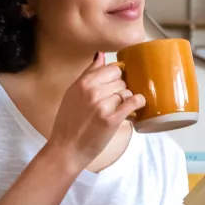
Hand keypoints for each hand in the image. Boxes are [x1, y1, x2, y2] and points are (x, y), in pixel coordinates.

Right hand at [46, 52, 145, 170]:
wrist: (66, 148)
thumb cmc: (68, 123)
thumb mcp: (72, 93)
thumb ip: (88, 74)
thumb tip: (100, 55)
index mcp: (83, 83)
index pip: (111, 69)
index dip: (116, 77)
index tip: (115, 86)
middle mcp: (92, 91)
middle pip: (121, 80)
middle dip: (121, 90)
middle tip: (116, 101)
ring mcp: (102, 105)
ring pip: (127, 92)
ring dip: (127, 100)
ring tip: (120, 109)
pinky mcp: (111, 119)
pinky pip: (132, 102)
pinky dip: (138, 103)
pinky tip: (137, 106)